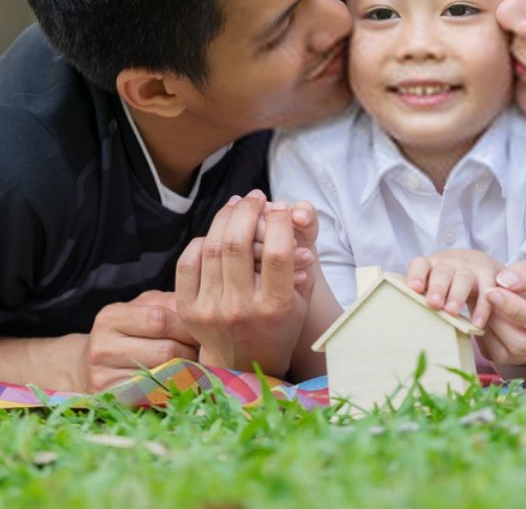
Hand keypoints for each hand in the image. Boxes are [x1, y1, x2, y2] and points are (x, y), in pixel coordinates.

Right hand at [83, 290, 198, 391]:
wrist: (89, 366)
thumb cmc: (128, 331)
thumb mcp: (144, 308)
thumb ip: (171, 303)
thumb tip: (204, 311)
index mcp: (111, 317)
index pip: (161, 320)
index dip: (188, 326)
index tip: (204, 329)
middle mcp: (103, 347)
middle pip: (166, 351)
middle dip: (192, 350)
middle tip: (204, 350)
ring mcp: (104, 378)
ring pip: (165, 375)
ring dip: (187, 370)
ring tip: (194, 362)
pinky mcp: (114, 401)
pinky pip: (156, 394)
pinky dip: (173, 387)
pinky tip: (179, 379)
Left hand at [175, 190, 315, 374]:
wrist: (244, 362)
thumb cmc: (280, 323)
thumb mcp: (302, 296)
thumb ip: (303, 258)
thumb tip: (292, 214)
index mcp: (274, 306)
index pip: (276, 252)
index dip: (279, 221)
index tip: (281, 206)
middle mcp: (240, 308)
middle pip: (237, 243)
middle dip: (248, 210)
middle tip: (256, 196)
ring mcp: (210, 309)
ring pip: (212, 247)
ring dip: (226, 217)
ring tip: (237, 204)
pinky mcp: (188, 310)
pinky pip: (188, 262)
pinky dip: (203, 240)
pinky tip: (216, 232)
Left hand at [406, 249, 503, 327]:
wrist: (478, 265)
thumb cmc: (448, 282)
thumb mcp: (434, 282)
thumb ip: (423, 295)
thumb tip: (406, 319)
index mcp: (431, 265)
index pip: (421, 265)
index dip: (416, 275)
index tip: (414, 288)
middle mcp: (450, 263)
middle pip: (442, 273)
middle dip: (437, 287)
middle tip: (433, 303)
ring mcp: (470, 268)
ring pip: (463, 278)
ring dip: (457, 295)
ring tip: (451, 312)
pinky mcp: (488, 275)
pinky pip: (486, 291)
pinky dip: (482, 307)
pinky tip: (477, 323)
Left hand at [479, 249, 525, 365]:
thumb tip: (503, 281)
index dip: (514, 309)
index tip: (491, 291)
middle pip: (523, 343)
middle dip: (497, 318)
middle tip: (484, 293)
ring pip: (509, 353)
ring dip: (490, 328)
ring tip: (485, 302)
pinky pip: (502, 356)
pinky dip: (488, 337)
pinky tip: (488, 315)